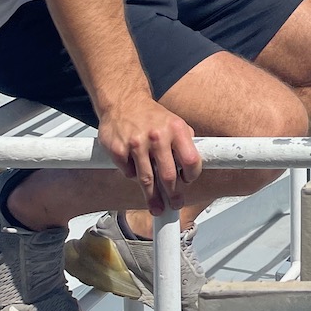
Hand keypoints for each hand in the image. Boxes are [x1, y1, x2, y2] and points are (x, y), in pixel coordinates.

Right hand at [98, 98, 202, 214]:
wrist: (124, 102)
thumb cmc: (152, 116)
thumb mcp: (175, 123)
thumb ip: (184, 143)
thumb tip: (192, 168)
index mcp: (177, 129)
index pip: (191, 160)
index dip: (192, 175)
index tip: (189, 182)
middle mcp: (158, 136)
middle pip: (168, 175)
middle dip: (173, 194)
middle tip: (175, 205)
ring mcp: (136, 144)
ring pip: (146, 179)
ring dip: (152, 197)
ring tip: (157, 208)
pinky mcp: (117, 150)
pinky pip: (128, 173)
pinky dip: (132, 176)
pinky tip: (135, 173)